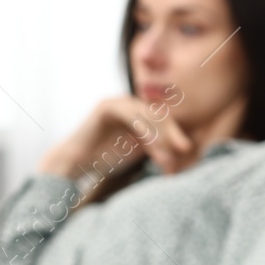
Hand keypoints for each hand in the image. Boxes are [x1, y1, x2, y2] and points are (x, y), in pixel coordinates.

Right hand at [38, 91, 194, 180]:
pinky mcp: (106, 106)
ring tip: (164, 152)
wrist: (78, 161)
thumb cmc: (108, 158)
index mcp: (139, 113)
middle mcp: (130, 104)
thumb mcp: (140, 150)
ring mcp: (118, 103)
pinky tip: (150, 143)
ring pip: (147, 114)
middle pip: (159, 115)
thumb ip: (160, 146)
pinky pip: (130, 113)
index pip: (164, 120)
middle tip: (184, 148)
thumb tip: (186, 150)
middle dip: (172, 133)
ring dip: (158, 133)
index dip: (176, 134)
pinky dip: (142, 128)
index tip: (187, 150)